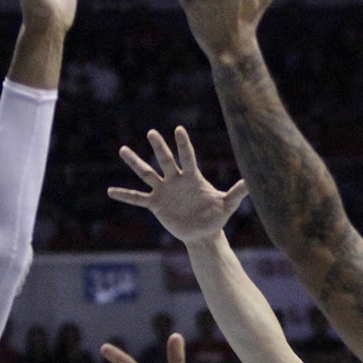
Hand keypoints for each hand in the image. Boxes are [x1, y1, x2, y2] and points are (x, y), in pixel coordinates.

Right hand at [108, 127, 248, 243]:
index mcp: (192, 177)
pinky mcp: (156, 204)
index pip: (187, 157)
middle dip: (159, 147)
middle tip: (151, 133)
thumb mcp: (227, 205)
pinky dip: (125, 195)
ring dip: (135, 162)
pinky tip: (110, 191)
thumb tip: (251, 181)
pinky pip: (138, 198)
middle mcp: (175, 180)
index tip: (178, 130)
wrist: (203, 233)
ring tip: (123, 149)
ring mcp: (164, 191)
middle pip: (165, 160)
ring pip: (147, 173)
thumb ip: (237, 193)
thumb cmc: (216, 217)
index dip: (183, 145)